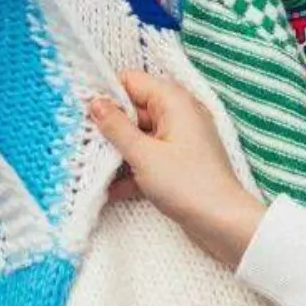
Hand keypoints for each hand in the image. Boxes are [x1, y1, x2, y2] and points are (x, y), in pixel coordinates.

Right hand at [88, 70, 266, 269]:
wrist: (223, 224)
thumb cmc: (188, 184)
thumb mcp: (143, 155)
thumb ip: (116, 127)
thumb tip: (95, 103)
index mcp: (173, 101)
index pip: (132, 81)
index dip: (107, 95)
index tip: (83, 112)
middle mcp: (178, 114)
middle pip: (133, 110)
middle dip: (109, 128)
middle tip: (82, 143)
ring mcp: (179, 139)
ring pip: (139, 136)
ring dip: (117, 153)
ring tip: (92, 168)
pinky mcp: (178, 163)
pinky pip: (148, 157)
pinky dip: (132, 171)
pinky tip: (111, 190)